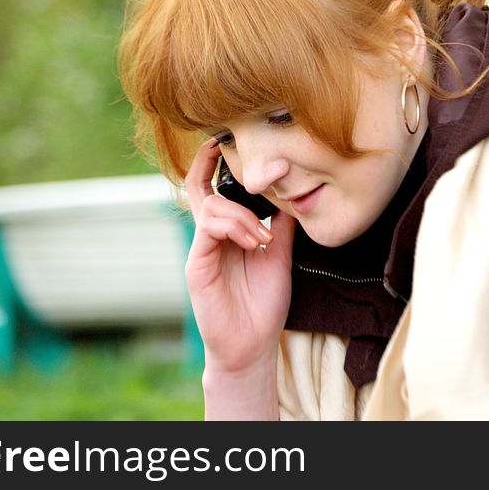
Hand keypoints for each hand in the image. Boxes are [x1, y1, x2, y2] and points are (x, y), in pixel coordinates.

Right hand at [184, 138, 296, 376]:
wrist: (253, 347)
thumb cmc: (263, 305)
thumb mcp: (280, 257)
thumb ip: (281, 228)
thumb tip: (292, 197)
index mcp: (226, 233)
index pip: (215, 191)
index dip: (215, 166)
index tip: (225, 143)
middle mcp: (209, 238)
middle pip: (198, 190)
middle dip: (205, 164)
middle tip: (219, 144)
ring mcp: (200, 251)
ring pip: (211, 208)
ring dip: (242, 215)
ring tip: (263, 237)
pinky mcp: (196, 266)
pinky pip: (208, 230)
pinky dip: (233, 228)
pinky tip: (254, 241)